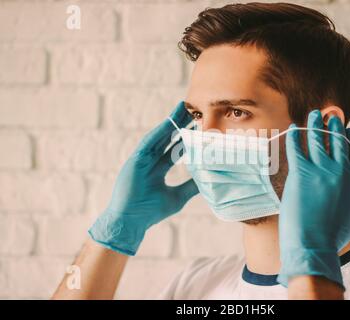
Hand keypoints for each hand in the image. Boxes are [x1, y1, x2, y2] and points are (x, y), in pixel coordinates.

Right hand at [88, 101, 197, 255]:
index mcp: (158, 168)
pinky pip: (149, 142)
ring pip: (159, 136)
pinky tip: (169, 121)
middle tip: (194, 110)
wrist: (130, 222)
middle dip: (180, 124)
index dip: (187, 137)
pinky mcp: (135, 160)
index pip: (175, 148)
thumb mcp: (178, 197)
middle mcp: (150, 160)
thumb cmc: (150, 211)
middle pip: (168, 138)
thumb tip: (208, 181)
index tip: (200, 126)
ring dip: (171, 121)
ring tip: (183, 107)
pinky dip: (159, 132)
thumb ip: (190, 187)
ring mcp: (142, 159)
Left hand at [277, 110, 349, 287]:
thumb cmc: (330, 238)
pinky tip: (293, 128)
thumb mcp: (348, 221)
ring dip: (315, 124)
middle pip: (338, 142)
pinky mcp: (302, 173)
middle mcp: (340, 172)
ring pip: (319, 140)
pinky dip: (295, 136)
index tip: (347, 129)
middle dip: (334, 125)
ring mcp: (322, 171)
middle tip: (329, 114)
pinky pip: (297, 148)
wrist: (313, 245)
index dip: (349, 139)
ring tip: (312, 115)